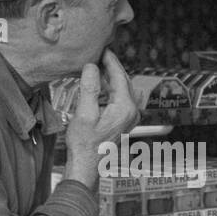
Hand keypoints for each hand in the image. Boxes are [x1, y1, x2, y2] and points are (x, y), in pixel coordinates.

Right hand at [64, 50, 138, 187]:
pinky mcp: (124, 122)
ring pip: (122, 89)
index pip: (119, 75)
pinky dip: (110, 89)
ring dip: (110, 78)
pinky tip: (98, 86)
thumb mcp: (84, 114)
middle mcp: (132, 111)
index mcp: (125, 107)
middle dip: (111, 67)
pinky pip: (120, 98)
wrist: (87, 167)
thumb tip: (92, 66)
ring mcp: (130, 117)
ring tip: (96, 67)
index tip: (102, 48)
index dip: (110, 60)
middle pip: (123, 81)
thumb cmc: (84, 145)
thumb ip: (89, 88)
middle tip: (98, 54)